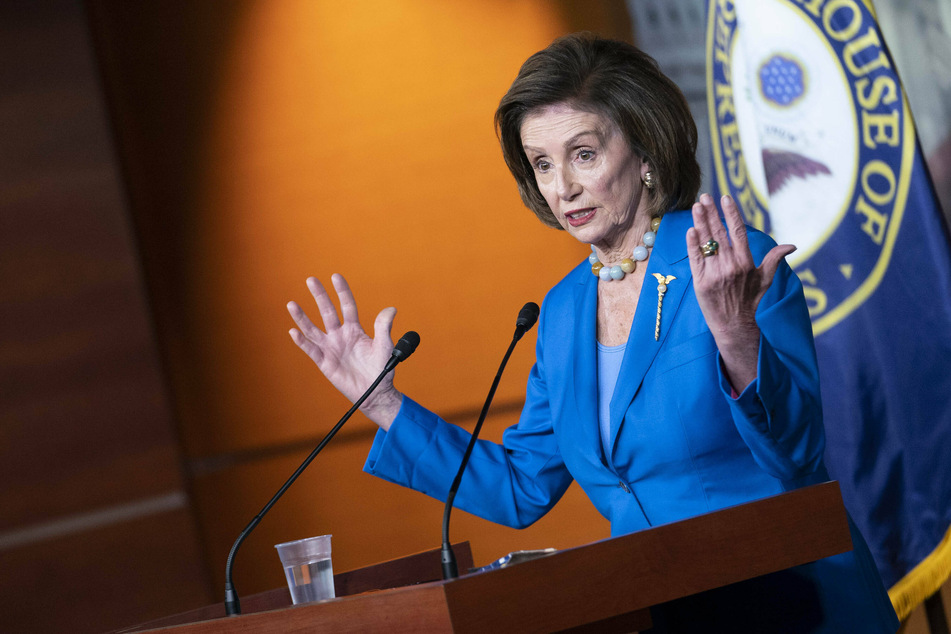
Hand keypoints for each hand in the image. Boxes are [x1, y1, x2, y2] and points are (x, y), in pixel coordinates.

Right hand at [287, 274, 401, 429]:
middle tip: (311, 279)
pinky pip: (311, 350)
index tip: (335, 276)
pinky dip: (302, 342)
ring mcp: (331, 348)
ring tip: (291, 304)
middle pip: (327, 312)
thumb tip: (391, 309)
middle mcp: (340, 335)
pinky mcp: (325, 363)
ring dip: (302, 317)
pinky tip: (294, 332)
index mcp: (354, 329)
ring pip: (313, 329)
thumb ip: (384, 327)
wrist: (375, 392)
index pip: (347, 306)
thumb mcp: (385, 346)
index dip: (342, 291)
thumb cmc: (381, 369)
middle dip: (320, 296)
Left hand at [686, 194, 795, 390]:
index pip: (737, 231)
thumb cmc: (750, 301)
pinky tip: (690, 230)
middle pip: (719, 233)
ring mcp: (714, 274)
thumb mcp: (765, 279)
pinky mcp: (700, 283)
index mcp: (746, 262)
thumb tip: (793, 245)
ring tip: (696, 206)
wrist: (734, 326)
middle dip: (711, 213)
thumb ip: (775, 259)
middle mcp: (730, 266)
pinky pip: (695, 259)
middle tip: (704, 197)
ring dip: (700, 223)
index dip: (731, 213)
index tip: (725, 198)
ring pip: (706, 243)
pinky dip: (692, 244)